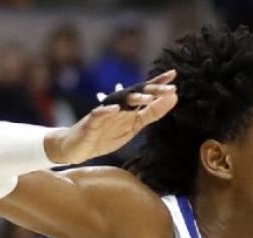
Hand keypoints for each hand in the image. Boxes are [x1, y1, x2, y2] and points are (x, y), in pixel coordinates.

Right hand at [45, 70, 176, 165]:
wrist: (78, 148)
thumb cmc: (106, 134)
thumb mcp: (134, 126)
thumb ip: (151, 113)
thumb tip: (173, 98)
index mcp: (128, 106)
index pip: (144, 92)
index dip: (158, 83)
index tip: (174, 74)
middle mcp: (117, 105)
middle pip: (135, 94)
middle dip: (152, 90)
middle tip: (170, 87)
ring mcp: (103, 112)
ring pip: (118, 102)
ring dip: (133, 99)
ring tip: (148, 97)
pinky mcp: (90, 123)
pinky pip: (98, 115)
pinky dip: (106, 111)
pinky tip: (116, 109)